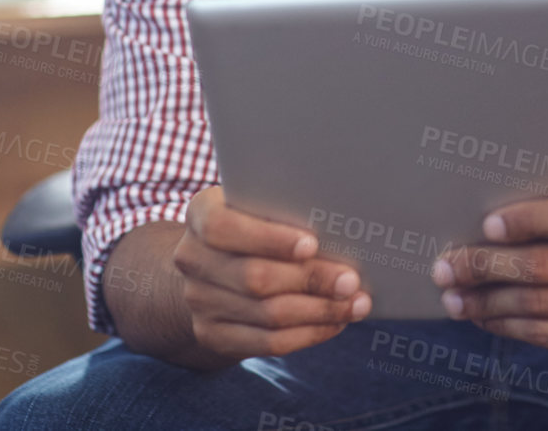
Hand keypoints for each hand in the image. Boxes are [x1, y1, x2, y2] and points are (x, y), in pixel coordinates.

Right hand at [171, 186, 371, 360]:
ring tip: (355, 303)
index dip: (269, 239)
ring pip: (267, 314)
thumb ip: (284, 208)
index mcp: (200, 214)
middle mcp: (192, 258)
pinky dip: (309, 333)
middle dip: (311, 280)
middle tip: (351, 280)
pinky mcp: (213, 334)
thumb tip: (341, 223)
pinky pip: (268, 343)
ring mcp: (199, 301)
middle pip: (255, 277)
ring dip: (319, 311)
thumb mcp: (256, 205)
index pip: (224, 227)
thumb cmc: (251, 225)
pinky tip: (336, 322)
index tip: (312, 244)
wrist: (209, 268)